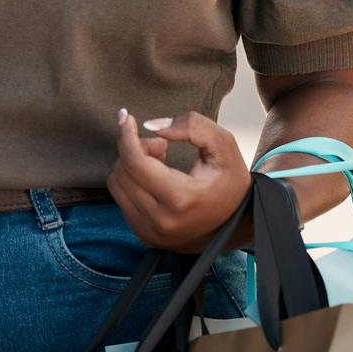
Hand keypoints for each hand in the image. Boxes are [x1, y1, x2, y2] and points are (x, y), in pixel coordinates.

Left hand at [107, 109, 252, 252]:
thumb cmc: (229, 181)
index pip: (135, 163)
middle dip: (137, 148)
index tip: (126, 116)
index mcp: (181, 198)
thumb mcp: (223, 144)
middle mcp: (161, 220)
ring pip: (116, 183)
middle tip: (162, 146)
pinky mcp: (143, 235)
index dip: (127, 135)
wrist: (236, 224)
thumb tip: (150, 125)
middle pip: (123, 170)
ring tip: (161, 163)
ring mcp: (150, 232)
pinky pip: (120, 198)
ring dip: (132, 165)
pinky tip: (154, 179)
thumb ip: (191, 126)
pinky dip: (132, 181)